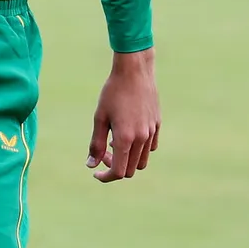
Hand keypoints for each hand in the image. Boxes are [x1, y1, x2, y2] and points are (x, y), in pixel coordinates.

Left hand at [86, 47, 159, 182]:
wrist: (134, 71)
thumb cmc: (113, 92)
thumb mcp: (99, 117)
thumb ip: (95, 143)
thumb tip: (91, 165)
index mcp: (125, 138)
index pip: (118, 171)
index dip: (106, 177)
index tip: (95, 173)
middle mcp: (141, 138)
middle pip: (130, 169)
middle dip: (115, 167)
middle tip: (102, 152)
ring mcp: (152, 132)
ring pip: (142, 160)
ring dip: (127, 159)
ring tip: (113, 142)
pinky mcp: (157, 124)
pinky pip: (150, 147)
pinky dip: (139, 149)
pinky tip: (128, 135)